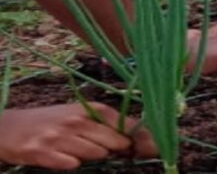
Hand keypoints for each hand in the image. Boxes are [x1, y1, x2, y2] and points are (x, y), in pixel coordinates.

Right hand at [0, 103, 155, 168]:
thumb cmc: (51, 121)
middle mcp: (77, 120)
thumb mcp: (78, 114)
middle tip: (107, 151)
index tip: (147, 147)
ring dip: (91, 157)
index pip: (125, 123)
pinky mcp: (43, 152)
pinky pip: (70, 164)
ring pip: (95, 154)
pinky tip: (62, 158)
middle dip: (115, 150)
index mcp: (89, 109)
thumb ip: (103, 124)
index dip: (138, 138)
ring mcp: (60, 136)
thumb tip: (133, 138)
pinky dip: (70, 164)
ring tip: (77, 150)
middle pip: (114, 142)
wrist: (10, 128)